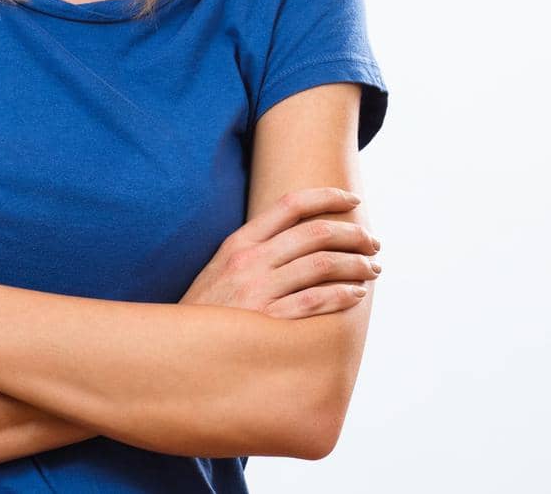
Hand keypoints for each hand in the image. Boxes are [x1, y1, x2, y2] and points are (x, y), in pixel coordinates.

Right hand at [179, 187, 380, 318]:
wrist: (178, 353)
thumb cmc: (207, 313)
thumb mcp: (219, 270)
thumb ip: (253, 251)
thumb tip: (299, 236)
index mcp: (238, 243)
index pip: (291, 204)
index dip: (328, 196)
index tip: (352, 200)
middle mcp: (249, 262)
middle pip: (316, 233)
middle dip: (353, 233)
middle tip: (373, 243)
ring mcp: (258, 291)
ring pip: (323, 264)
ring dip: (356, 264)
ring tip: (372, 269)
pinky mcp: (268, 322)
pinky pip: (316, 301)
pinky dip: (343, 294)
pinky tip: (356, 295)